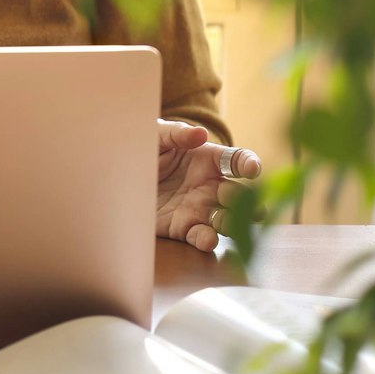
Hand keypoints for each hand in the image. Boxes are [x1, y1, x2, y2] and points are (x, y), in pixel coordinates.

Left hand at [155, 118, 261, 252]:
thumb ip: (177, 133)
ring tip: (234, 224)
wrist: (122, 175)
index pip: (237, 161)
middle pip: (238, 195)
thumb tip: (200, 134)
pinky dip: (207, 240)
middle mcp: (210, 186)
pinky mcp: (183, 227)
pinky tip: (208, 240)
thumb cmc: (145, 148)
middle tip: (248, 203)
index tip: (253, 170)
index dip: (249, 164)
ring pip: (226, 219)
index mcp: (209, 159)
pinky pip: (201, 236)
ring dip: (234, 223)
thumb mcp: (157, 136)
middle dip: (246, 200)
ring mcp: (199, 208)